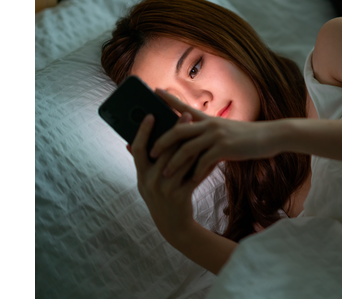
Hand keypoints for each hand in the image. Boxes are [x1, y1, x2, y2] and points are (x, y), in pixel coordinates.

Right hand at [128, 112, 199, 243]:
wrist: (173, 226)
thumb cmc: (160, 199)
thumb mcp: (146, 183)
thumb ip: (142, 164)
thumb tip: (129, 143)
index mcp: (141, 176)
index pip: (138, 149)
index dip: (143, 131)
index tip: (150, 114)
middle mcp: (150, 182)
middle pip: (164, 151)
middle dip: (175, 131)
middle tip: (185, 114)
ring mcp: (166, 189)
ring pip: (181, 160)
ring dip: (192, 143)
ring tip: (200, 130)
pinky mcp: (181, 196)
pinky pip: (195, 174)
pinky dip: (204, 163)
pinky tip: (213, 152)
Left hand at [151, 89, 282, 182]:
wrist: (270, 136)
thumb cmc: (248, 136)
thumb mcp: (226, 130)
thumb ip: (209, 134)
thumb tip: (195, 142)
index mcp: (209, 119)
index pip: (184, 106)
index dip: (169, 99)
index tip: (153, 91)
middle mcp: (210, 124)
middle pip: (178, 130)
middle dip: (162, 142)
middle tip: (149, 152)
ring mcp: (217, 136)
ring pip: (187, 148)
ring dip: (174, 162)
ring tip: (164, 173)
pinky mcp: (225, 148)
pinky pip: (204, 161)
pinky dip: (195, 172)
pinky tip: (191, 180)